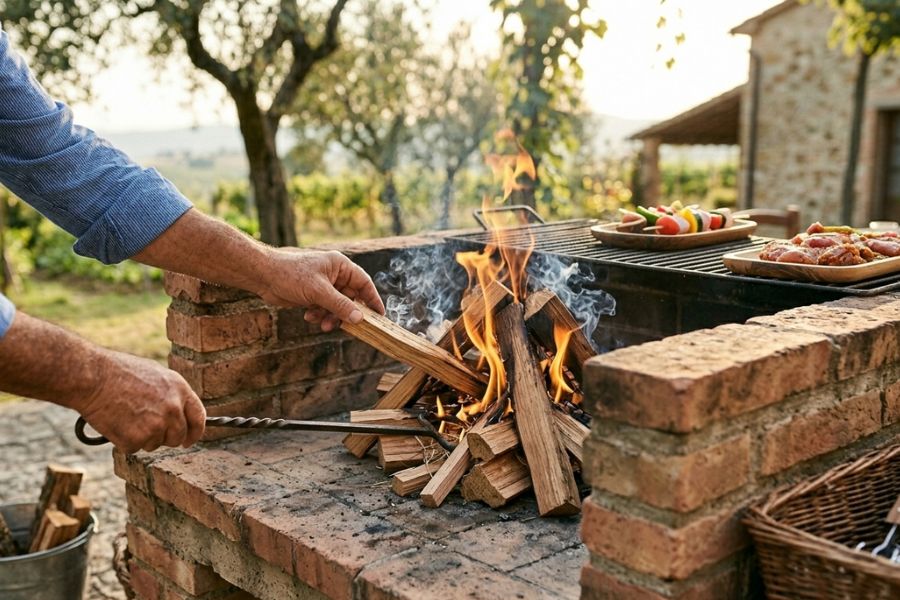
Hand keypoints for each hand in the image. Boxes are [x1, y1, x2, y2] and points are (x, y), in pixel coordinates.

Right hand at [77, 352, 205, 452]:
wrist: (92, 378)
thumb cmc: (119, 372)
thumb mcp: (155, 374)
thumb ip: (171, 393)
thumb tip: (178, 410)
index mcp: (180, 390)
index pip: (198, 418)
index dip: (195, 432)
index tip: (188, 440)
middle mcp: (173, 410)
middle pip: (177, 436)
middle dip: (164, 437)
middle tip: (145, 428)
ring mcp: (156, 426)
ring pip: (154, 444)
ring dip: (142, 437)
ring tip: (125, 417)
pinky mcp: (136, 440)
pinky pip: (134, 448)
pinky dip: (124, 441)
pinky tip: (116, 423)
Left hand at [258, 249, 385, 330]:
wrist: (264, 277)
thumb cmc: (291, 275)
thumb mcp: (319, 292)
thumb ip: (340, 305)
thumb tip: (360, 318)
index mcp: (340, 266)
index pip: (364, 283)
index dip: (372, 299)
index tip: (379, 315)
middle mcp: (334, 274)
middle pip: (351, 298)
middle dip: (346, 313)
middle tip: (348, 327)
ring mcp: (323, 285)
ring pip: (337, 306)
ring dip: (332, 317)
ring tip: (323, 324)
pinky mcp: (313, 295)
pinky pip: (325, 309)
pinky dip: (320, 315)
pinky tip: (309, 316)